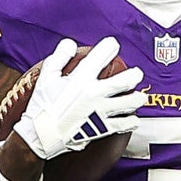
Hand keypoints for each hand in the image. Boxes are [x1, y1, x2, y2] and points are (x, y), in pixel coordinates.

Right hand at [13, 39, 146, 160]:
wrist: (41, 136)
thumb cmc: (42, 106)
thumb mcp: (47, 76)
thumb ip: (59, 57)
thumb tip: (70, 44)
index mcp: (81, 78)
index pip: (103, 54)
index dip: (110, 46)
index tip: (112, 45)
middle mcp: (95, 93)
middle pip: (127, 80)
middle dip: (135, 74)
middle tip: (136, 74)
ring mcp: (101, 111)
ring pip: (131, 102)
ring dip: (137, 98)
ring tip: (138, 96)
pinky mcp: (103, 128)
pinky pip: (126, 124)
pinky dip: (132, 120)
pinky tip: (132, 118)